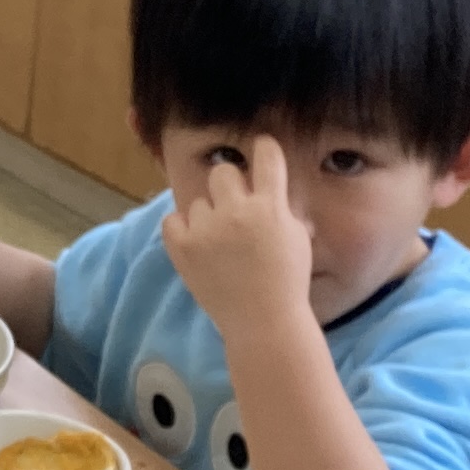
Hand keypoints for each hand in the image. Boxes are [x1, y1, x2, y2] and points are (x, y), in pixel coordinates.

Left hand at [161, 134, 314, 332]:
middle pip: (223, 171)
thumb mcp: (297, 238)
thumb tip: (273, 187)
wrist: (263, 321)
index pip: (266, 154)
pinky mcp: (183, 248)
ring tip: (219, 242)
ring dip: (208, 215)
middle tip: (235, 206)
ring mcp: (207, 229)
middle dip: (229, 184)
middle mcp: (237, 211)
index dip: (263, 147)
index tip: (261, 149)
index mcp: (271, 206)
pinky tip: (197, 243)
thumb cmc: (287, 282)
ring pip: (198, 201)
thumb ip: (283, 207)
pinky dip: (182, 229)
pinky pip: (172, 220)